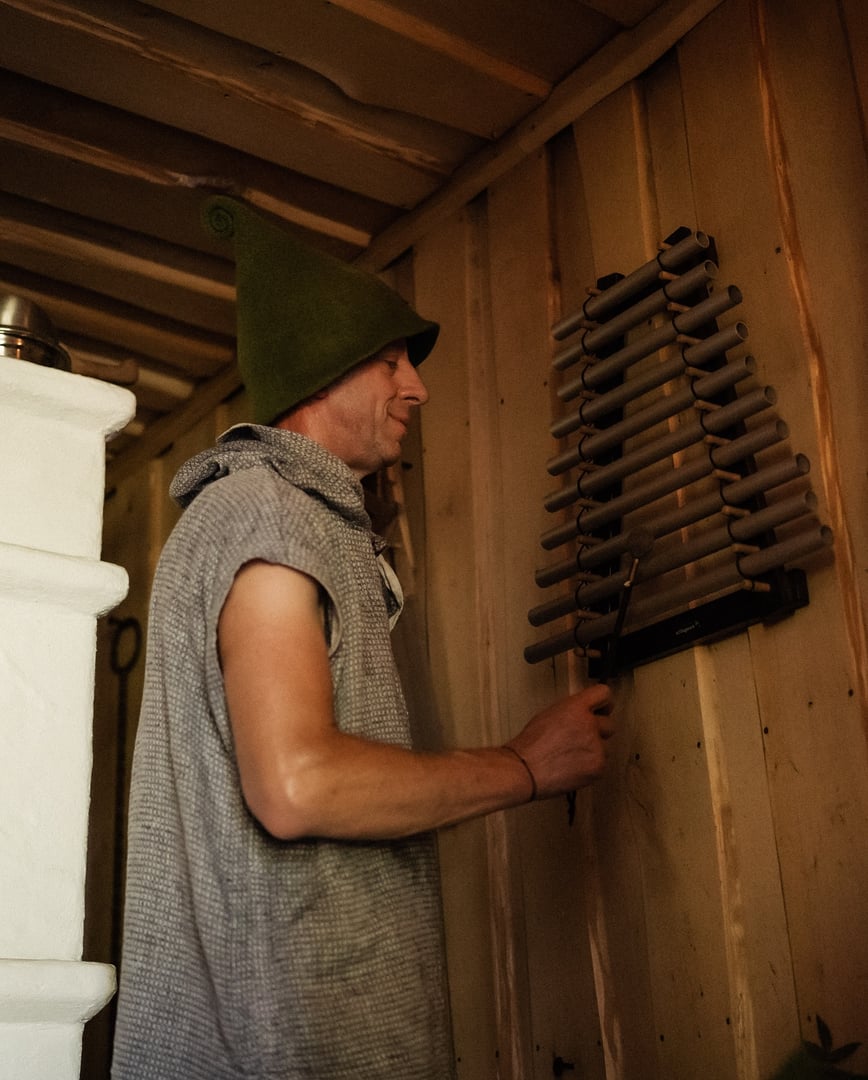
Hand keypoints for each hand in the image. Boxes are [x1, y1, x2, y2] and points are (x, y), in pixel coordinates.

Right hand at [506, 684, 614, 799]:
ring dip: (594, 750)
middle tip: (583, 738)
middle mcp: (589, 724)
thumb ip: (572, 711)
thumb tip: (585, 714)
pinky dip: (591, 766)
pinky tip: (573, 767)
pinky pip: (602, 764)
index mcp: (576, 707)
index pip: (603, 693)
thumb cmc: (531, 745)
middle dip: (599, 730)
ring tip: (572, 756)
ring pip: (606, 747)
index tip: (604, 708)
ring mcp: (596, 747)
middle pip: (609, 723)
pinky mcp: (598, 767)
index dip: (603, 702)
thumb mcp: (550, 715)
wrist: (526, 770)